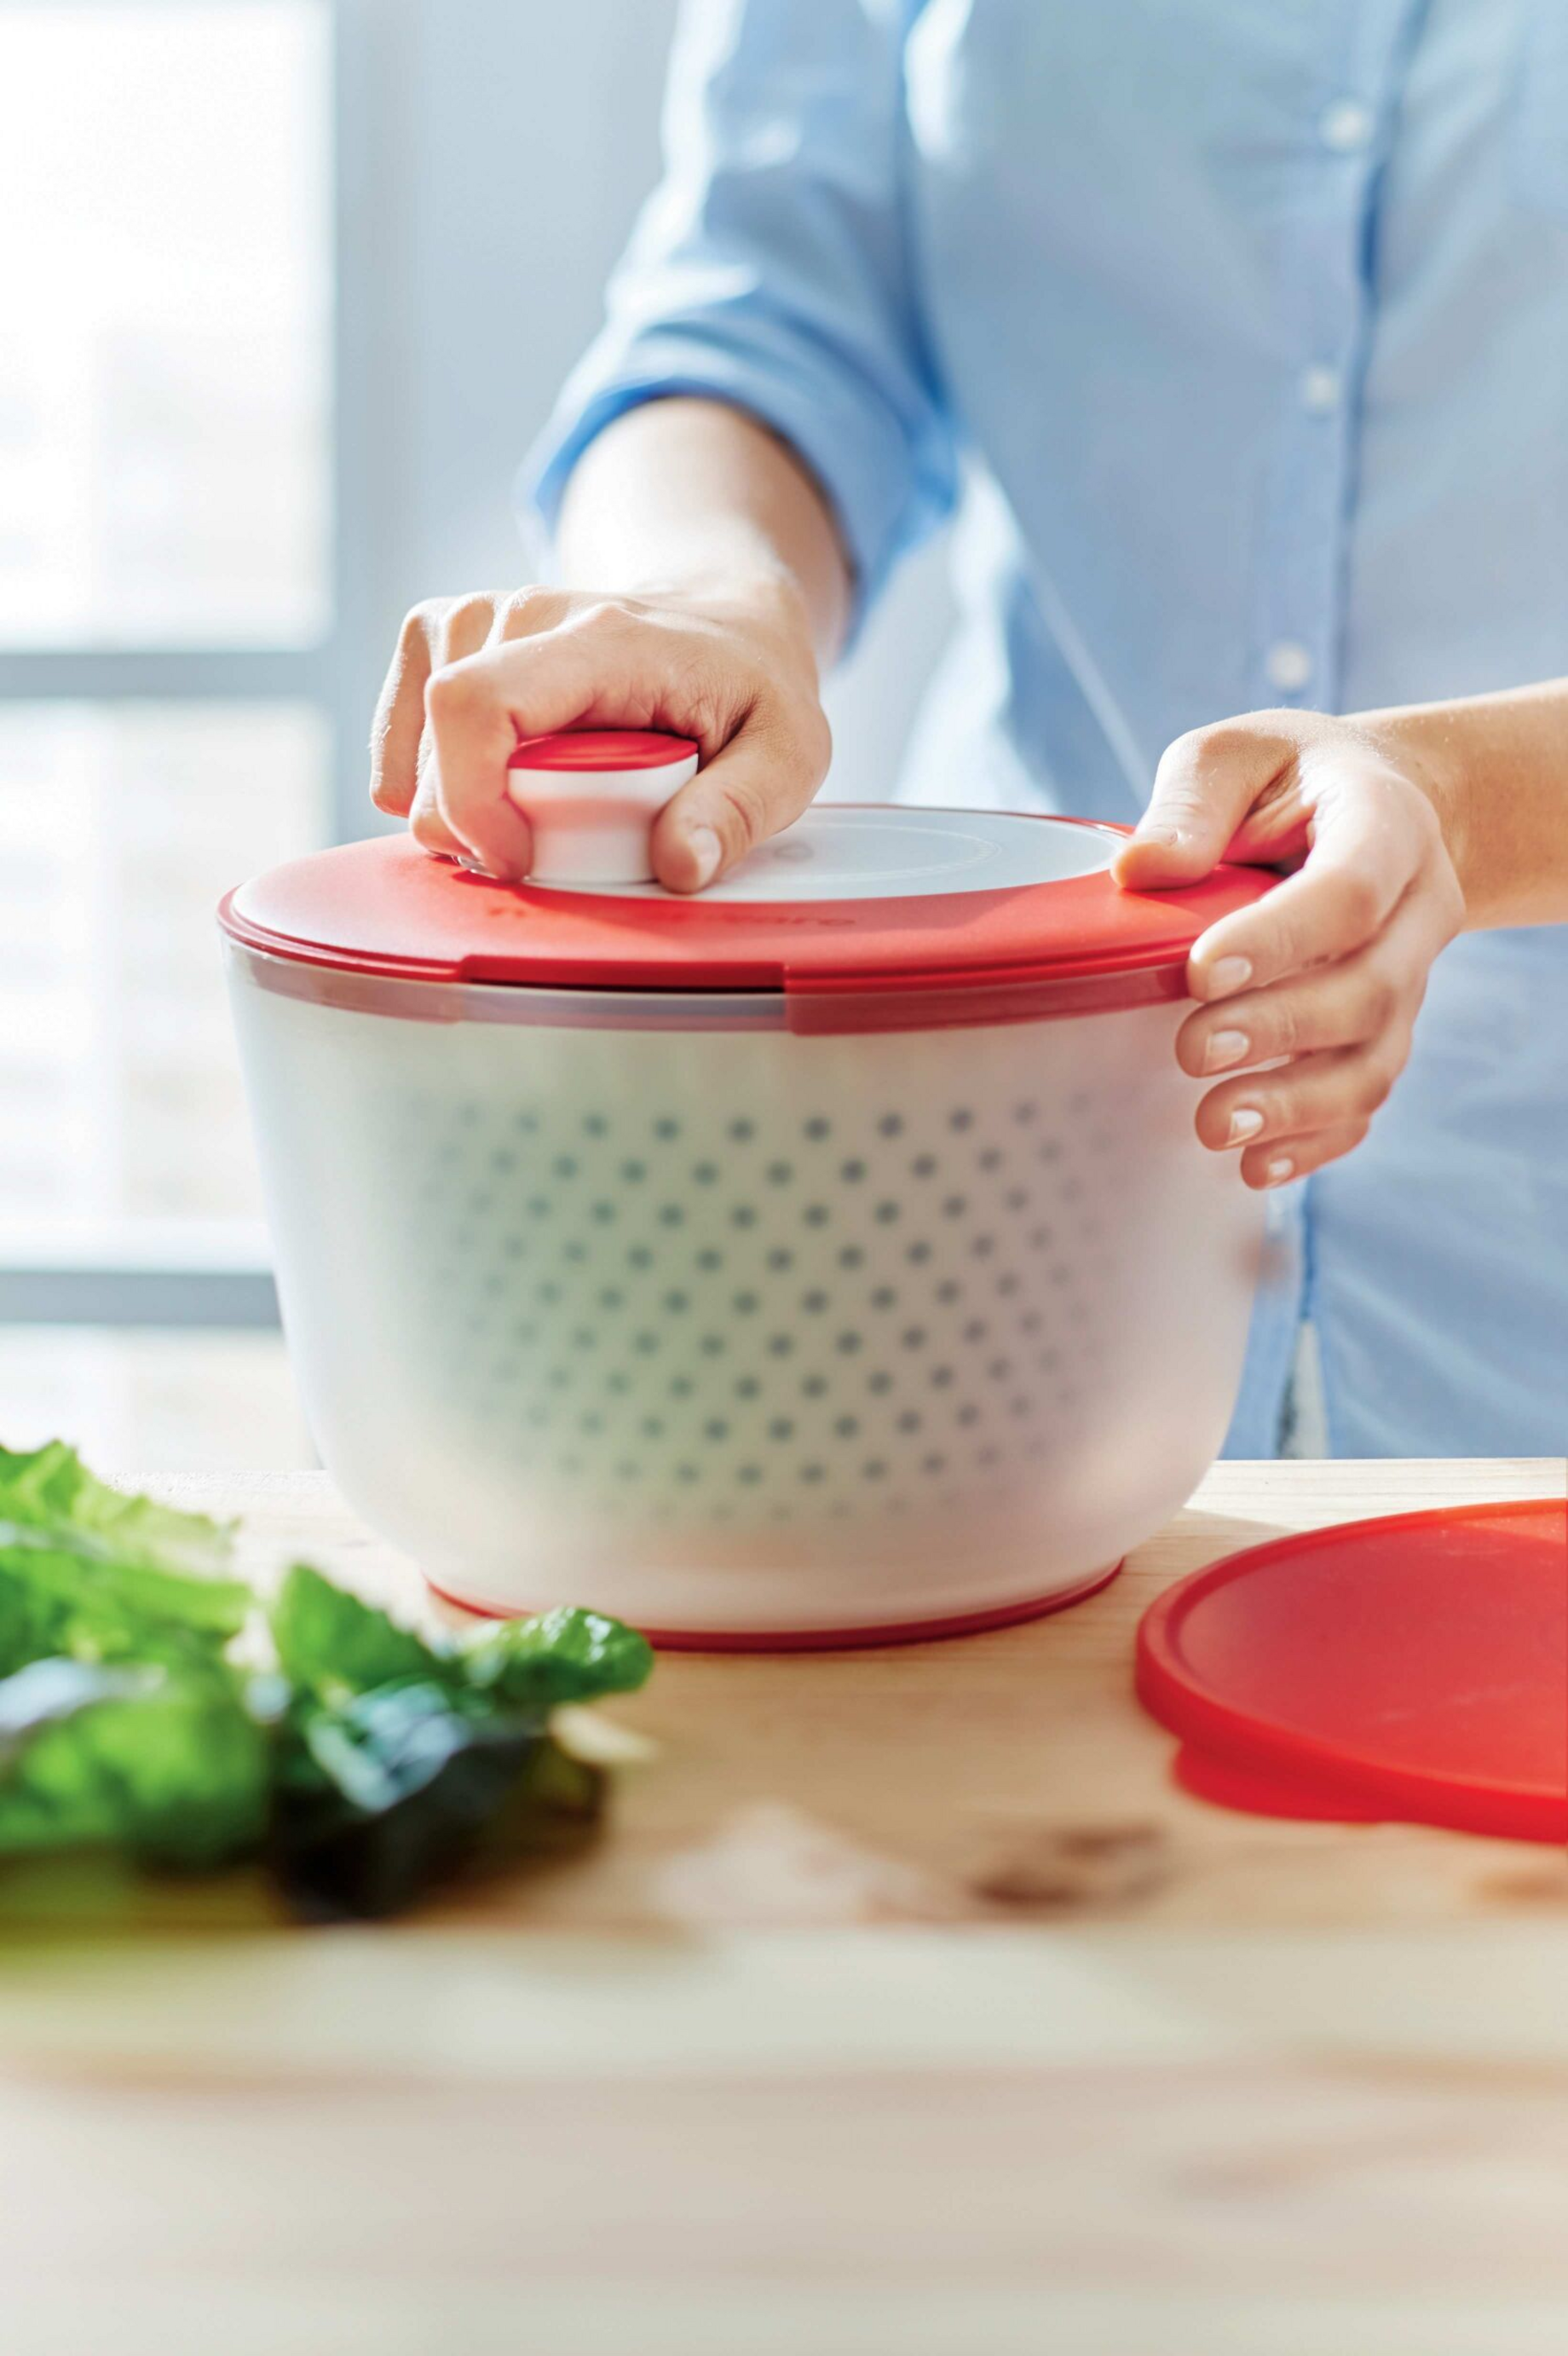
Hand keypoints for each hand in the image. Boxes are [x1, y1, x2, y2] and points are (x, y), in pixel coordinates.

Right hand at [369, 579, 831, 889]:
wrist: (726, 618)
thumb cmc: (751, 690)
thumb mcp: (790, 754)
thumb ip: (740, 811)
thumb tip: (679, 866)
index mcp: (603, 639)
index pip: (476, 704)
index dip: (471, 801)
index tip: (520, 860)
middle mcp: (525, 612)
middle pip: (438, 738)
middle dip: (477, 826)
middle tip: (555, 848)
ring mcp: (477, 616)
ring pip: (412, 746)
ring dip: (459, 808)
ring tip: (538, 815)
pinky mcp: (447, 632)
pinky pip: (400, 734)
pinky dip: (427, 783)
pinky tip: (493, 792)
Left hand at [1114, 709, 1464, 1188]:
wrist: (1370, 805)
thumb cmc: (1285, 779)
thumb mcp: (1234, 755)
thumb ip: (1191, 804)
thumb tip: (1139, 871)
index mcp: (1386, 826)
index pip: (1348, 892)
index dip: (1280, 939)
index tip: (1200, 971)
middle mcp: (1417, 911)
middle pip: (1369, 989)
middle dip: (1278, 1030)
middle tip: (1190, 1052)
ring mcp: (1410, 981)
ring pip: (1374, 1061)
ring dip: (1296, 1105)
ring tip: (1214, 1127)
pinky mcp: (1385, 1032)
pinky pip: (1367, 1101)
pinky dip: (1314, 1142)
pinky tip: (1256, 1167)